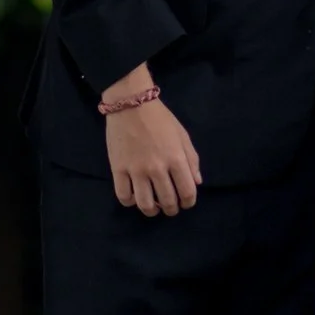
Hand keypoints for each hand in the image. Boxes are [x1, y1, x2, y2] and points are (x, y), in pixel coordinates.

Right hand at [100, 77, 200, 216]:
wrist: (131, 103)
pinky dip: (130, 202)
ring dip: (152, 211)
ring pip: (145, 204)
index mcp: (176, 159)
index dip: (189, 202)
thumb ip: (192, 160)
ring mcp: (136, 170)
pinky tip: (134, 198)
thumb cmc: (160, 118)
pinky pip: (123, 196)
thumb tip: (196, 183)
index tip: (186, 202)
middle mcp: (157, 168)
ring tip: (153, 207)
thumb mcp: (182, 135)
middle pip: (167, 201)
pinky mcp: (118, 169)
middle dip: (172, 209)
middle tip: (170, 207)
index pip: (187, 192)